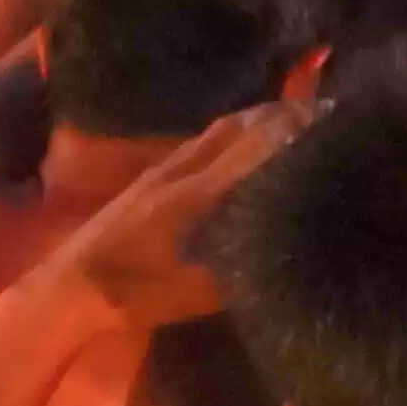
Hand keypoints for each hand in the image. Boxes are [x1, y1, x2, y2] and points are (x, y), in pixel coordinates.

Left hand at [43, 101, 302, 327]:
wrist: (73, 284)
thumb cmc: (139, 292)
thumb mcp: (200, 291)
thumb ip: (244, 265)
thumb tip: (289, 247)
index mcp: (200, 193)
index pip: (257, 143)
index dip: (295, 126)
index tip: (332, 117)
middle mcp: (184, 168)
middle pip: (241, 124)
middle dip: (283, 113)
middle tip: (322, 113)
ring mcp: (165, 167)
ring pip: (220, 129)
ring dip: (258, 118)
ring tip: (292, 119)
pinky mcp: (152, 175)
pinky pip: (202, 140)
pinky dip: (233, 133)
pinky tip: (243, 144)